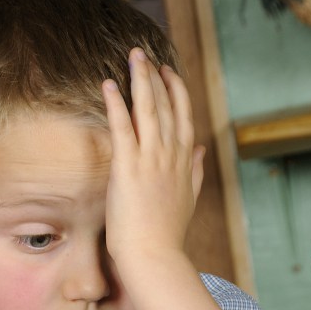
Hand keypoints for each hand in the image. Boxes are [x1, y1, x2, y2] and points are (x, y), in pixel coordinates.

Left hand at [101, 48, 204, 262]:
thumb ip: (195, 171)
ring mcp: (151, 159)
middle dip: (156, 76)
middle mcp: (171, 154)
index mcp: (185, 161)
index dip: (175, 90)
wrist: (155, 255)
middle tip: (143, 54)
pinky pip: (122, 127)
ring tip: (132, 57)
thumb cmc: (166, 233)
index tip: (168, 71)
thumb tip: (201, 150)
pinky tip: (109, 84)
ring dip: (140, 79)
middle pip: (166, 105)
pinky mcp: (129, 167)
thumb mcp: (188, 198)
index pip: (183, 116)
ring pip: (148, 109)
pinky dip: (116, 104)